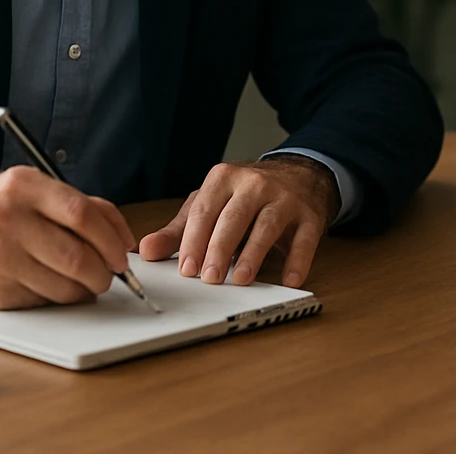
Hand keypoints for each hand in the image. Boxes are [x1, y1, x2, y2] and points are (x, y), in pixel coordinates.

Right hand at [0, 166, 136, 310]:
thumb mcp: (34, 189)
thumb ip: (84, 205)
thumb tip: (124, 239)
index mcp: (22, 187)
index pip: (82, 215)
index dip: (111, 239)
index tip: (122, 254)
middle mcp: (7, 221)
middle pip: (77, 256)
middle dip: (104, 272)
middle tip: (110, 274)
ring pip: (64, 286)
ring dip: (85, 289)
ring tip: (85, 280)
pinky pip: (43, 302)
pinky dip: (59, 297)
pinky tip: (55, 284)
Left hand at [138, 155, 338, 287]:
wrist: (298, 175)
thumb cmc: (245, 195)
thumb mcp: (210, 204)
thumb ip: (180, 230)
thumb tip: (146, 250)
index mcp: (224, 178)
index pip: (204, 211)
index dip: (194, 241)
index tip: (186, 270)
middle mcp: (254, 184)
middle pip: (234, 218)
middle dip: (220, 249)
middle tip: (209, 278)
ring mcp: (284, 198)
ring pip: (267, 225)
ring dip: (254, 254)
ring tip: (241, 279)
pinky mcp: (309, 215)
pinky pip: (305, 239)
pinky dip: (298, 260)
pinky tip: (289, 279)